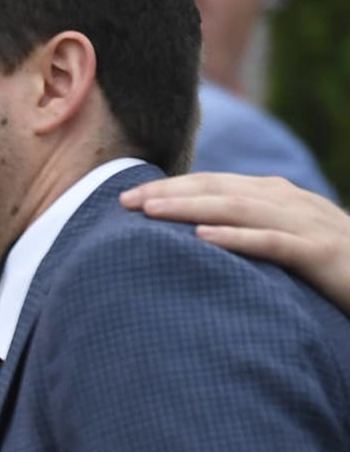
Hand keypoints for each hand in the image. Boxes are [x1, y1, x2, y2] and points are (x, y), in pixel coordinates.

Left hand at [121, 173, 349, 313]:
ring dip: (192, 208)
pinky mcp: (323, 254)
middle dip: (170, 193)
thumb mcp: (290, 242)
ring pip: (241, 209)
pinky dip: (239, 239)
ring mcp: (309, 226)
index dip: (173, 187)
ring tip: (150, 212)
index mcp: (280, 198)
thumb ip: (253, 231)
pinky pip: (276, 244)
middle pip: (221, 190)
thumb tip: (198, 235)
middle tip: (122, 200)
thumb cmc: (336, 266)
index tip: (127, 196)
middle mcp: (292, 203)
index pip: (217, 185)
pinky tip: (204, 238)